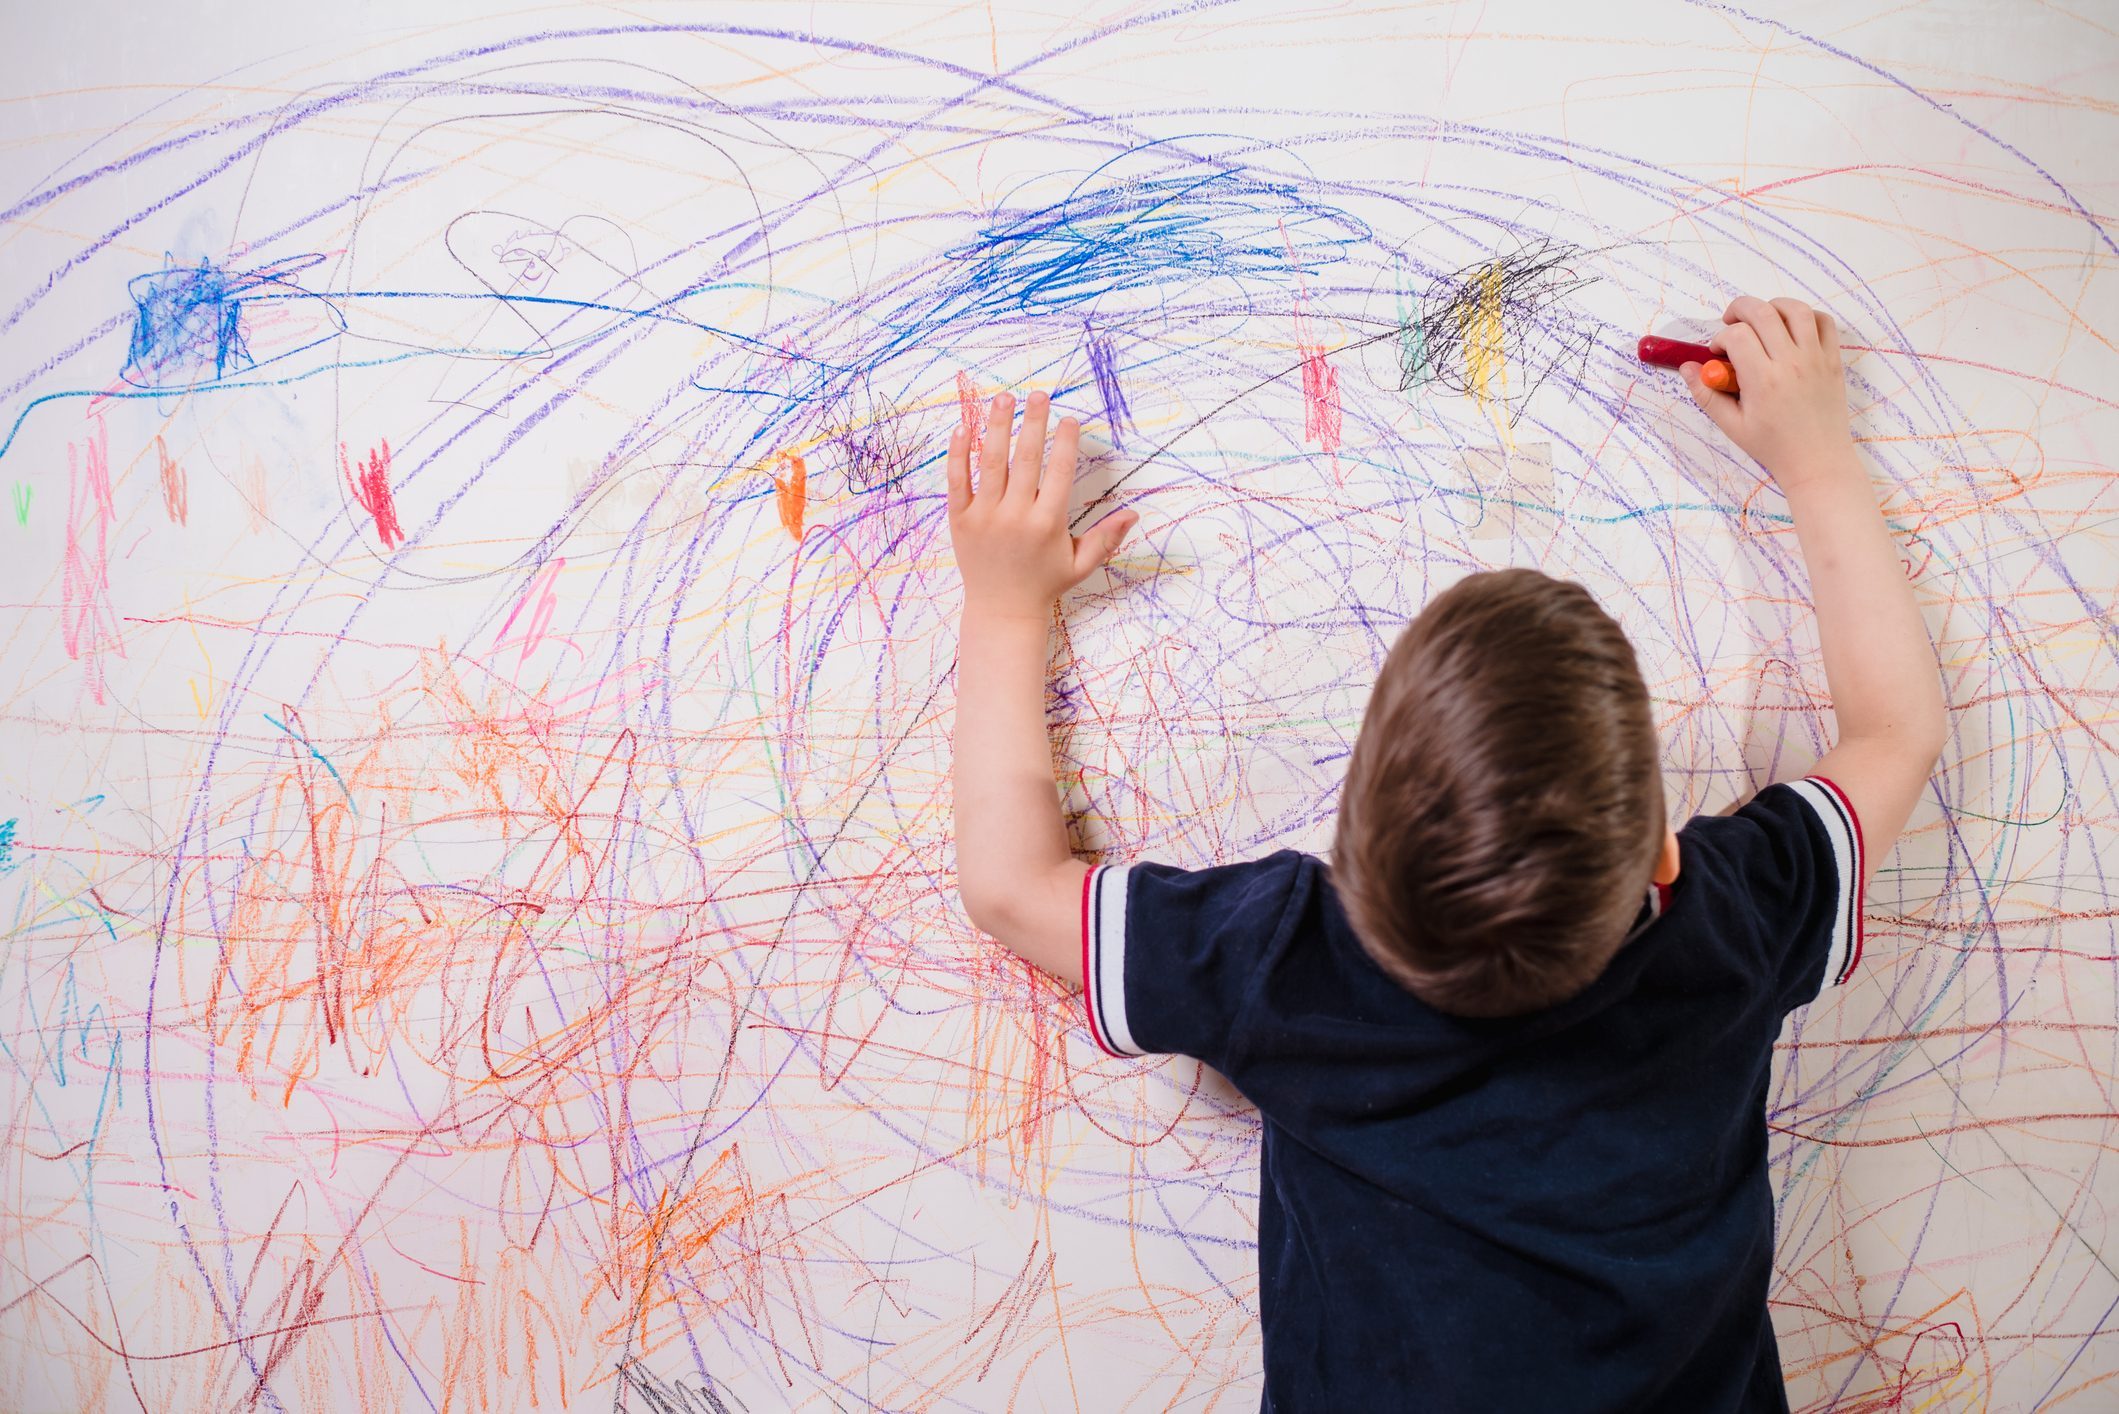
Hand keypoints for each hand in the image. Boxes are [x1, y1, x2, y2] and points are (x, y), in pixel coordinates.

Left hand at [947, 390, 1137, 620]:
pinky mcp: (960, 521)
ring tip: (1004, 398)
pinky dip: (957, 455)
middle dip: (1034, 423)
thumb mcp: (1080, 564)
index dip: (1065, 443)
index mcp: (1047, 524)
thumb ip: (1106, 538)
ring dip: (997, 427)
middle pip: (1026, 460)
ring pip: (991, 463)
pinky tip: (962, 427)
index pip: (1058, 473)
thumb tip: (1134, 514)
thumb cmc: (1044, 584)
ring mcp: (985, 517)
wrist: (1001, 610)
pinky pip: (957, 482)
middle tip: (1039, 394)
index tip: (1070, 419)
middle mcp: (1016, 516)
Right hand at [1683, 295, 1854, 493]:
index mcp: (1763, 380)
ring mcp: (1816, 358)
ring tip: (1761, 320)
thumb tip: (1689, 368)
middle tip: (1730, 322)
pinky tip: (1791, 328)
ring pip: (1795, 310)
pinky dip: (1806, 316)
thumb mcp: (1732, 426)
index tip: (1718, 353)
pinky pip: (1823, 322)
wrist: (1818, 460)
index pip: (1737, 336)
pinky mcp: (1833, 359)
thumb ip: (1707, 395)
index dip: (1720, 338)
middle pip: (1763, 313)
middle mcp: (1791, 363)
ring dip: (1772, 306)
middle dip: (1739, 309)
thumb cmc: (1773, 446)